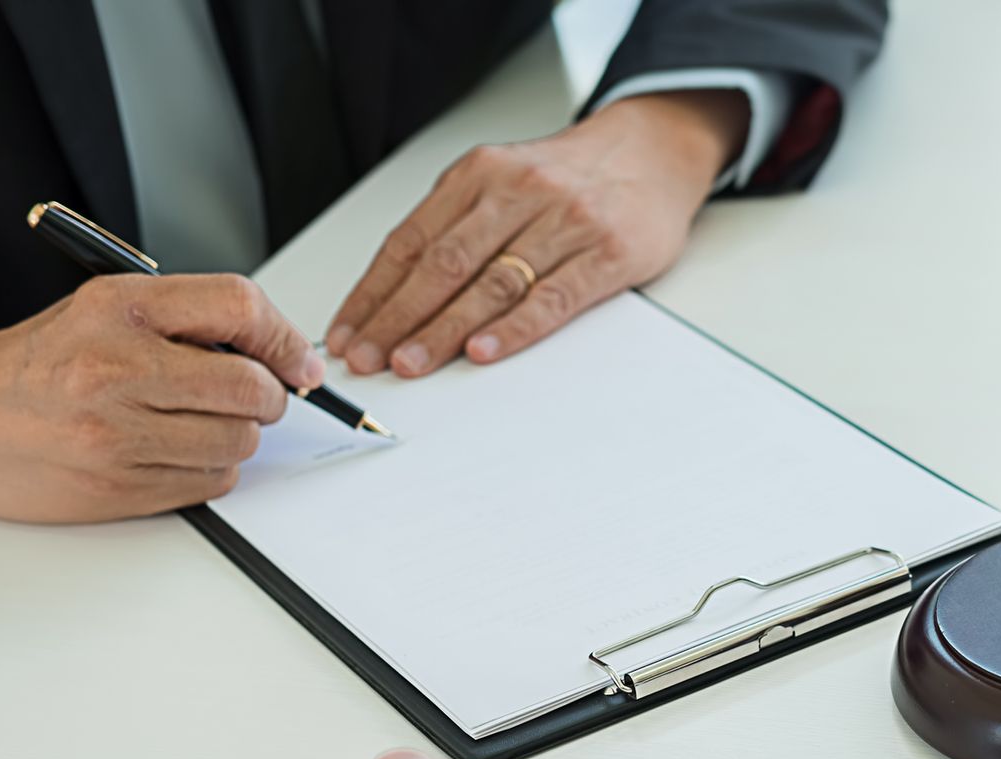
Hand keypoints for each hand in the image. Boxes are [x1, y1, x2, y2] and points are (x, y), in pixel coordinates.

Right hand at [0, 274, 321, 520]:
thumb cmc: (38, 366)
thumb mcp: (103, 311)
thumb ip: (188, 320)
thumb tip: (277, 352)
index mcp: (119, 308)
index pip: (240, 306)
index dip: (285, 338)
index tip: (299, 362)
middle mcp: (118, 367)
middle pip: (252, 387)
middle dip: (267, 397)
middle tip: (252, 398)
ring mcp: (118, 433)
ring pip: (239, 442)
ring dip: (236, 437)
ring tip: (195, 423)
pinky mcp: (120, 487)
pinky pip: (211, 482)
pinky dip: (209, 470)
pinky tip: (173, 452)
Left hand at [326, 90, 749, 377]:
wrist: (652, 153)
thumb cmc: (571, 179)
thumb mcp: (505, 180)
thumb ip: (458, 223)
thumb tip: (396, 294)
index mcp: (480, 175)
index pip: (411, 239)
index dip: (373, 291)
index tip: (348, 333)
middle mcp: (518, 193)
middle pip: (444, 263)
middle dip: (398, 317)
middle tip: (370, 358)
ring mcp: (565, 223)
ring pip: (491, 284)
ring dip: (444, 330)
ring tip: (412, 363)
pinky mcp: (607, 254)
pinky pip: (552, 299)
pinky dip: (513, 328)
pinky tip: (483, 351)